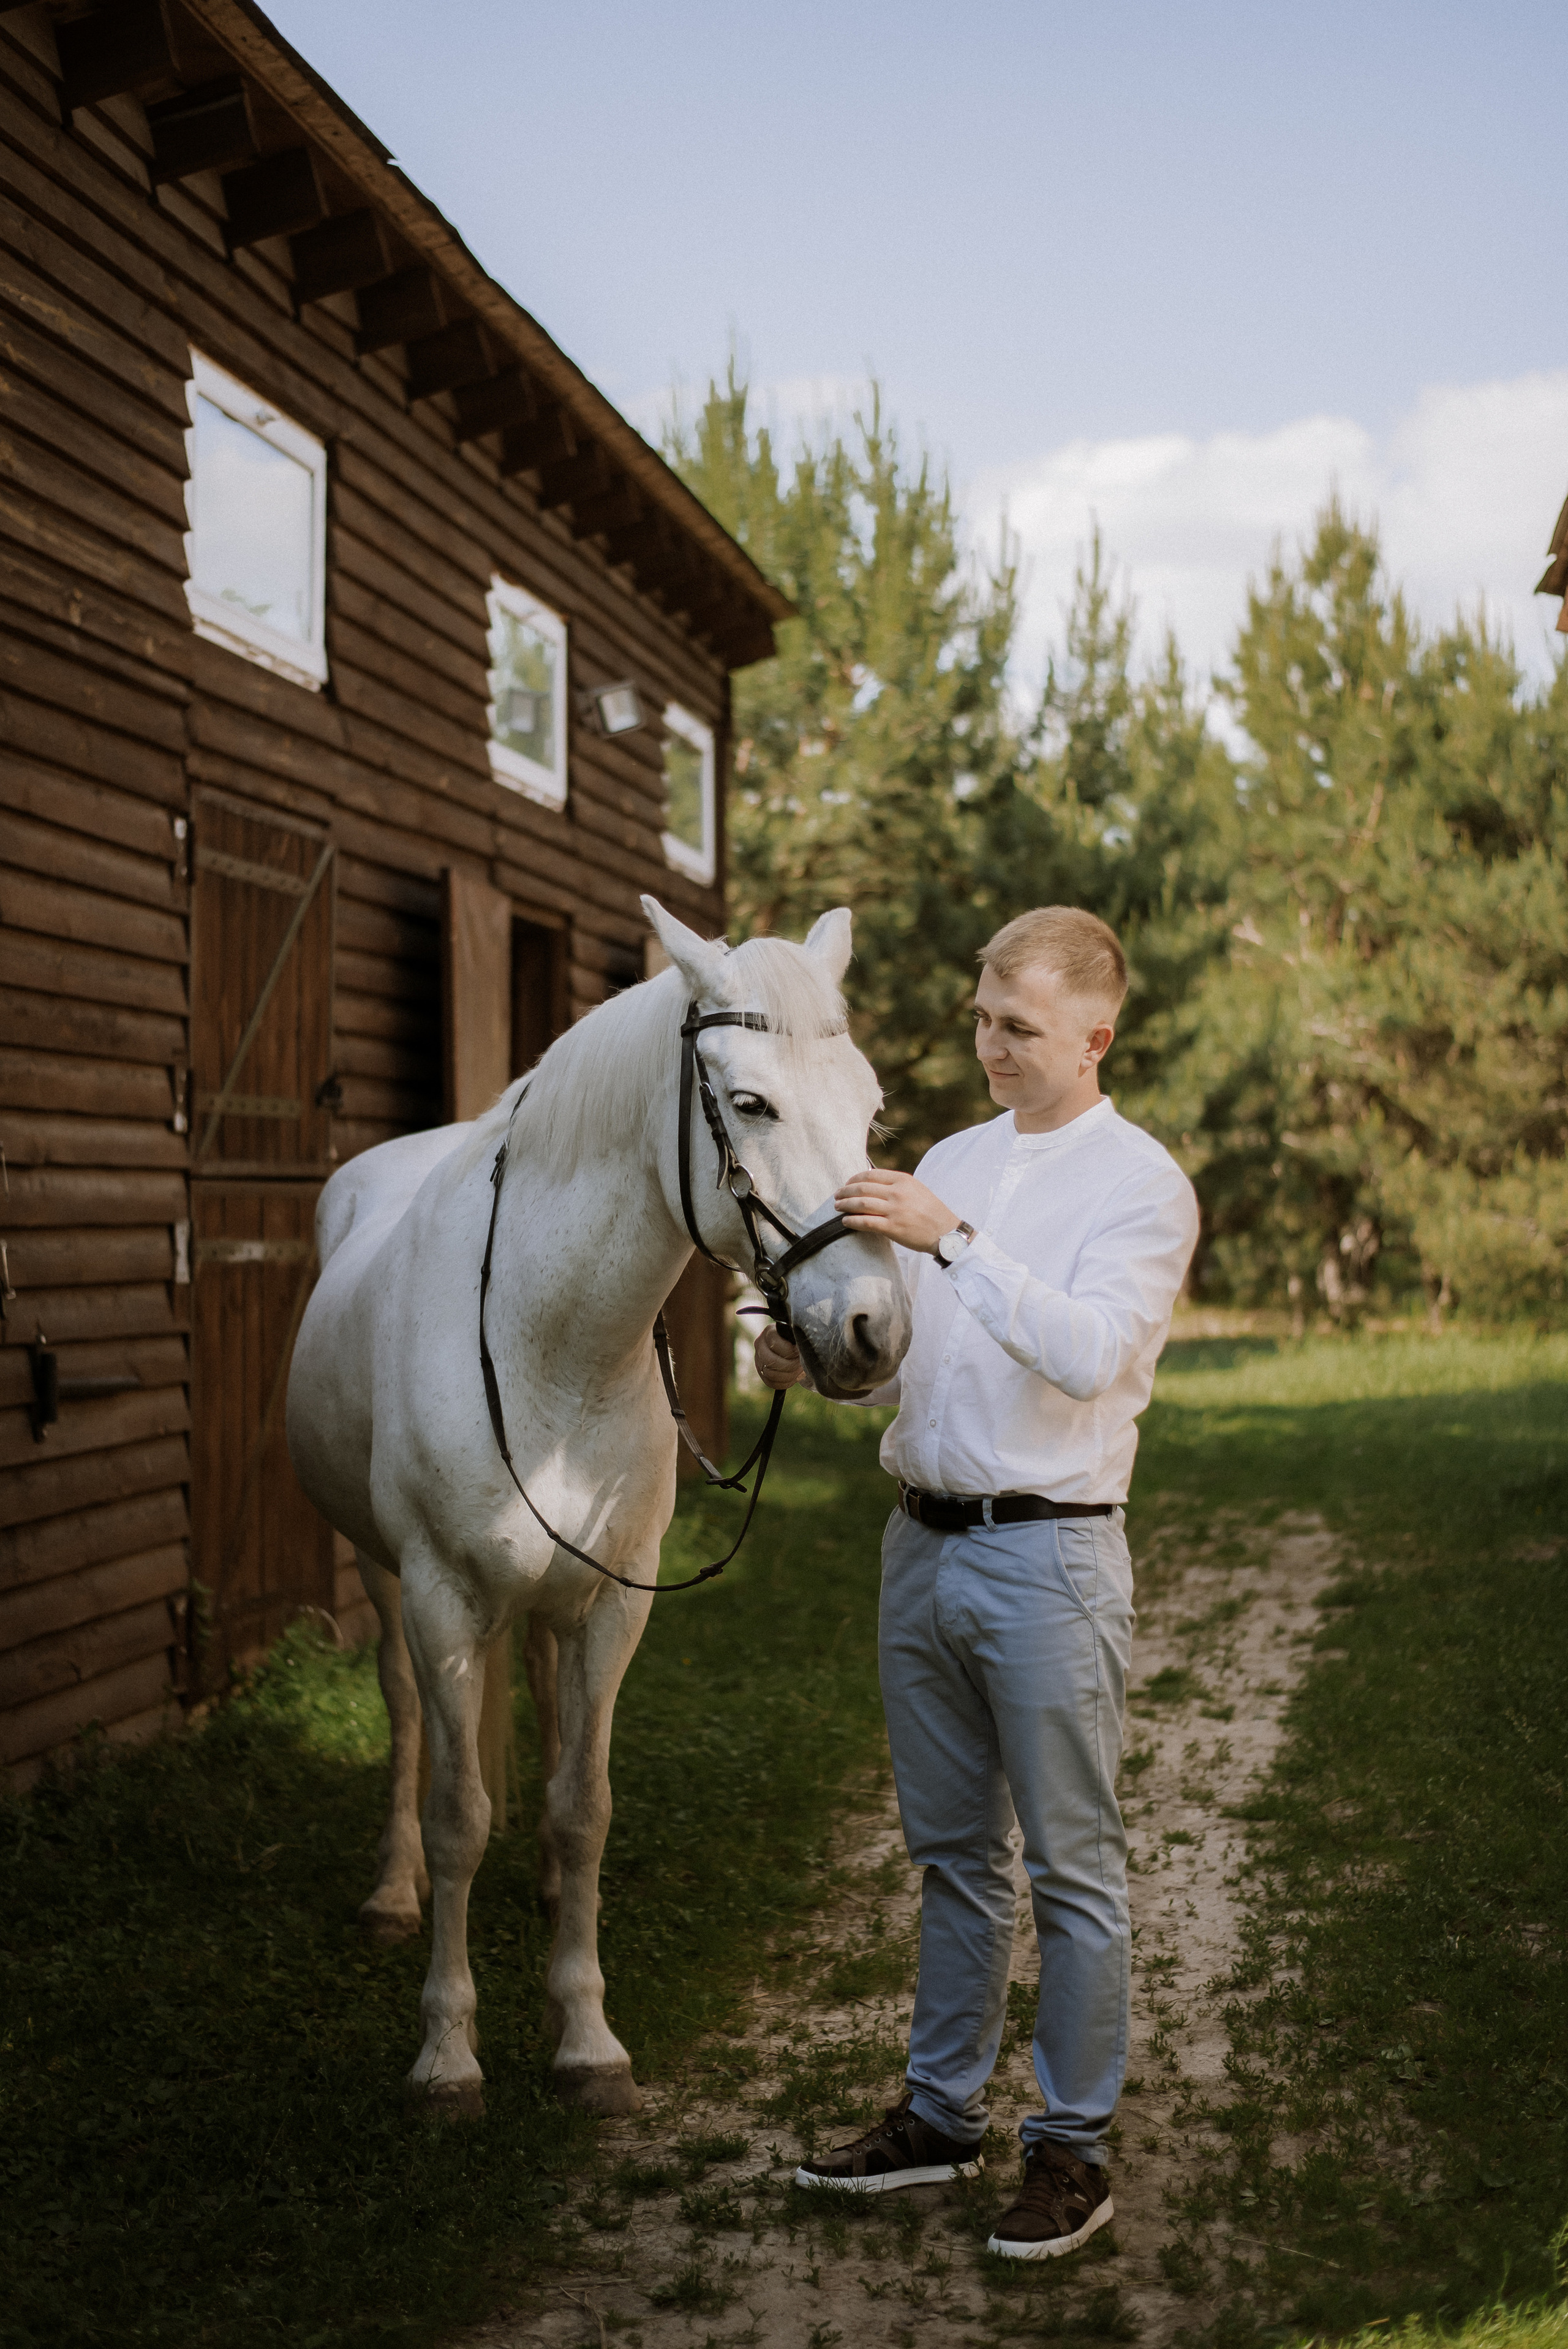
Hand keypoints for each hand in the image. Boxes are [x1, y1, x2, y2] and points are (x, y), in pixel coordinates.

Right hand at [755, 1325, 806, 1389]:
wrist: (794, 1347)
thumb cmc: (798, 1341)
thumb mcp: (798, 1336)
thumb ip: (797, 1339)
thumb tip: (800, 1349)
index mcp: (769, 1332)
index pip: (775, 1344)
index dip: (789, 1350)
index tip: (799, 1351)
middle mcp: (760, 1344)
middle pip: (770, 1361)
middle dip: (789, 1366)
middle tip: (800, 1365)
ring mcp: (758, 1359)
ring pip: (770, 1374)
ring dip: (788, 1375)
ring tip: (799, 1371)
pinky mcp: (761, 1371)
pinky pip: (770, 1382)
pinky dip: (784, 1383)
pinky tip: (793, 1378)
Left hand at [834, 1169, 961, 1254]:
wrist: (946, 1232)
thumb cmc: (931, 1211)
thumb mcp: (916, 1189)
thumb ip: (896, 1185)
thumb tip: (872, 1183)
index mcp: (903, 1180)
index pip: (870, 1175)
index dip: (854, 1179)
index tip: (847, 1184)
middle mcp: (897, 1192)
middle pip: (862, 1188)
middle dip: (845, 1191)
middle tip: (836, 1196)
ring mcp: (894, 1210)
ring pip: (861, 1203)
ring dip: (845, 1205)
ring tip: (837, 1207)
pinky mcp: (892, 1227)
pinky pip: (865, 1222)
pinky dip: (852, 1221)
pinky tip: (845, 1221)